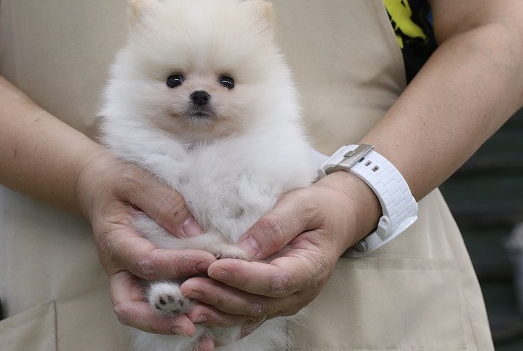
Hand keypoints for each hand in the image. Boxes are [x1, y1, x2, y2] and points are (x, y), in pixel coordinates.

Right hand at [74, 151, 216, 335]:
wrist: (101, 188)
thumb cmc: (119, 181)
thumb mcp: (136, 180)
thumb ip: (163, 202)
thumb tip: (194, 232)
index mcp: (115, 242)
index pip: (146, 261)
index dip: (178, 264)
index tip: (209, 261)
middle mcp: (119, 268)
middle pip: (130, 307)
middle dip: (160, 319)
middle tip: (194, 323)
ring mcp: (128, 278)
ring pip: (141, 314)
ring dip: (169, 324)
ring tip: (203, 329)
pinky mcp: (142, 280)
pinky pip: (155, 306)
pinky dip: (176, 316)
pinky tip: (204, 321)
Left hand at [179, 171, 380, 337]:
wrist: (335, 220)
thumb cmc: (318, 209)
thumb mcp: (302, 205)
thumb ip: (276, 225)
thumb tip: (244, 248)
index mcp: (310, 268)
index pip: (274, 279)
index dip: (243, 277)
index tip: (214, 267)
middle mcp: (298, 292)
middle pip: (257, 303)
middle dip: (221, 297)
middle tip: (188, 286)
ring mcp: (285, 300)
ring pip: (249, 314)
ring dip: (217, 311)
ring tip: (187, 304)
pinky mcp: (271, 300)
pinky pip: (246, 315)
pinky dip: (223, 318)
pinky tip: (200, 316)